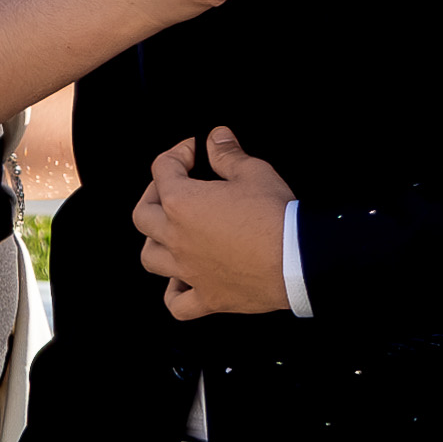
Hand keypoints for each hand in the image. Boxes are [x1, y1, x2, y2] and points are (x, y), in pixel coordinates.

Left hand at [134, 128, 295, 320]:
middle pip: (143, 215)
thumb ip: (228, 154)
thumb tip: (216, 137)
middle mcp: (177, 238)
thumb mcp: (254, 172)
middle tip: (174, 187)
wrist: (299, 259)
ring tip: (170, 233)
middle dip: (154, 195)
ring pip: (150, 259)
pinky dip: (175, 293)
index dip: (178, 153)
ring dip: (155, 242)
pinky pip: (177, 304)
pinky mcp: (208, 297)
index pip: (162, 169)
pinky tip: (183, 282)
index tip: (194, 151)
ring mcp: (189, 271)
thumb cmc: (275, 216)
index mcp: (182, 203)